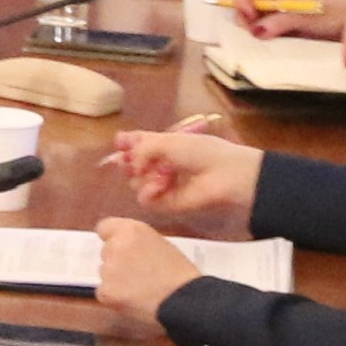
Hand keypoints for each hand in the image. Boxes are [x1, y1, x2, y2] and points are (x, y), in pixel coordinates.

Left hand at [90, 215, 203, 326]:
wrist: (185, 300)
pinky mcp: (106, 291)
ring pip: (105, 273)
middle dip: (117, 261)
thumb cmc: (180, 274)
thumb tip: (128, 249)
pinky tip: (135, 300)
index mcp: (131, 230)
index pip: (105, 228)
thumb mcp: (161, 245)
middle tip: (138, 273)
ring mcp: (108, 270)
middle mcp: (115, 246)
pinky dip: (115, 297)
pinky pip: (104, 293)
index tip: (118, 246)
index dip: (112, 238)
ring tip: (141, 288)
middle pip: (106, 252)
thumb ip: (138, 242)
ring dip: (116, 280)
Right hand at [105, 125, 259, 232]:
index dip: (126, 144)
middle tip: (132, 163)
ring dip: (143, 177)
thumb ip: (140, 148)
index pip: (137, 144)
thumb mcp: (168, 141)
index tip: (119, 144)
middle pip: (131, 165)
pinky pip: (145, 199)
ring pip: (135, 183)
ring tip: (160, 175)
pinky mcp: (166, 204)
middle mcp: (160, 165)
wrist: (226, 176)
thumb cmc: (201, 152)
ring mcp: (162, 185)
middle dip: (129, 163)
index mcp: (163, 145)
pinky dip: (149, 192)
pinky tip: (160, 186)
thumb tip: (129, 164)